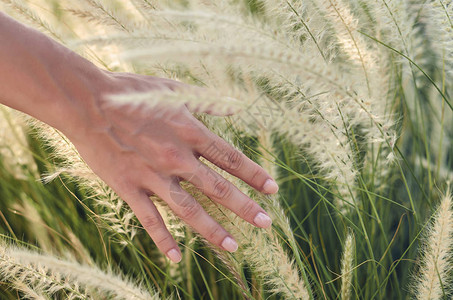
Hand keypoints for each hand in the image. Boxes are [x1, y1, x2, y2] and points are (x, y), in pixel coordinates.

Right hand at [64, 71, 278, 262]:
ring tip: (233, 246)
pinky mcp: (129, 187)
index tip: (272, 190)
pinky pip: (149, 219)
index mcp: (190, 132)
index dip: (254, 175)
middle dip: (245, 207)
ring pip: (189, 209)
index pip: (231, 158)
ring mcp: (153, 175)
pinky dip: (163, 238)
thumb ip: (207, 102)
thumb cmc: (133, 93)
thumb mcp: (174, 90)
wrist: (88, 102)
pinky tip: (175, 257)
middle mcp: (177, 158)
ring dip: (212, 230)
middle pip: (218, 188)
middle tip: (265, 224)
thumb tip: (237, 108)